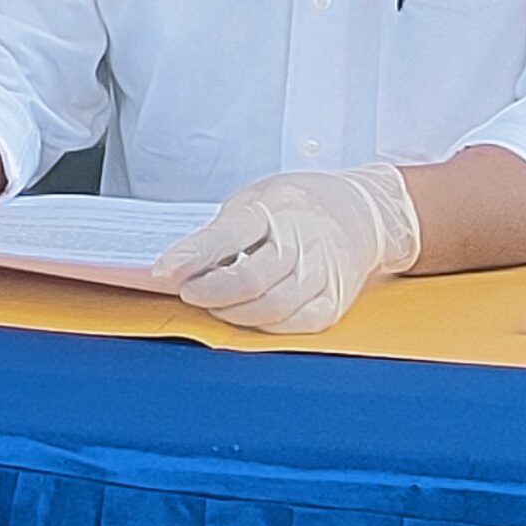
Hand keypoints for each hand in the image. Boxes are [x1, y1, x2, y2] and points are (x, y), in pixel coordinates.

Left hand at [159, 165, 421, 333]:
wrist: (362, 213)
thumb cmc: (298, 205)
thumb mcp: (255, 199)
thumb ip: (223, 231)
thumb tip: (182, 266)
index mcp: (279, 209)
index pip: (229, 235)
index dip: (191, 256)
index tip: (163, 271)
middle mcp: (306, 242)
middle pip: (251, 280)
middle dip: (210, 292)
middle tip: (188, 290)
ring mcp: (325, 275)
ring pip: (271, 309)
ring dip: (232, 312)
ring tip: (213, 302)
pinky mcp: (335, 302)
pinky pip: (295, 325)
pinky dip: (263, 325)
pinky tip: (247, 313)